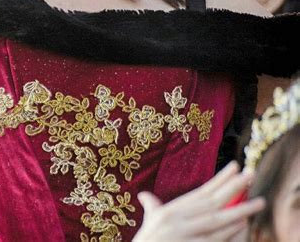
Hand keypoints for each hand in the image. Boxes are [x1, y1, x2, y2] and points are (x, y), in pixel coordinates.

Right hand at [132, 161, 264, 241]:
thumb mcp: (149, 223)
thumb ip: (152, 208)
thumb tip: (144, 196)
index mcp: (170, 211)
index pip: (200, 192)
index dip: (219, 179)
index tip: (235, 166)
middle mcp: (176, 220)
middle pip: (211, 202)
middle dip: (233, 188)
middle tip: (251, 174)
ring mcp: (184, 235)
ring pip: (216, 221)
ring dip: (239, 211)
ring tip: (257, 202)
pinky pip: (214, 239)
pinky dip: (228, 231)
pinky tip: (241, 223)